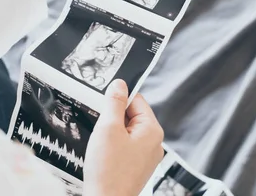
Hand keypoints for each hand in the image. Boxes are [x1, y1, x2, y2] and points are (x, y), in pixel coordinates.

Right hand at [84, 79, 163, 195]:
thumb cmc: (109, 171)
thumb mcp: (108, 129)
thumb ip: (114, 103)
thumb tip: (119, 84)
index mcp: (153, 130)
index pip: (137, 100)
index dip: (118, 100)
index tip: (103, 104)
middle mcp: (154, 143)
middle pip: (132, 115)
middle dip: (114, 118)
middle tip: (101, 130)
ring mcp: (146, 156)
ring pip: (127, 132)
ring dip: (112, 133)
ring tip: (102, 146)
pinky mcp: (137, 167)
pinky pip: (125, 147)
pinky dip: (113, 147)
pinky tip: (104, 156)